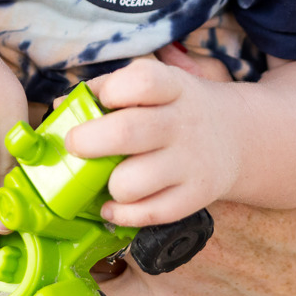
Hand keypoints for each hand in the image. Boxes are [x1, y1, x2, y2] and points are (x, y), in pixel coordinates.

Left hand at [68, 55, 241, 228]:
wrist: (234, 137)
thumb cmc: (174, 108)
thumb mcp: (154, 86)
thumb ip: (107, 90)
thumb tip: (60, 106)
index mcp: (172, 87)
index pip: (142, 81)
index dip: (113, 90)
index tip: (102, 101)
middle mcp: (183, 124)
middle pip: (128, 132)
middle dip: (89, 141)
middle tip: (76, 144)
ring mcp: (191, 163)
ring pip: (133, 181)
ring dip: (108, 185)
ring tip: (107, 180)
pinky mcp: (195, 197)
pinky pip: (149, 215)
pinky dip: (122, 214)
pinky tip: (114, 205)